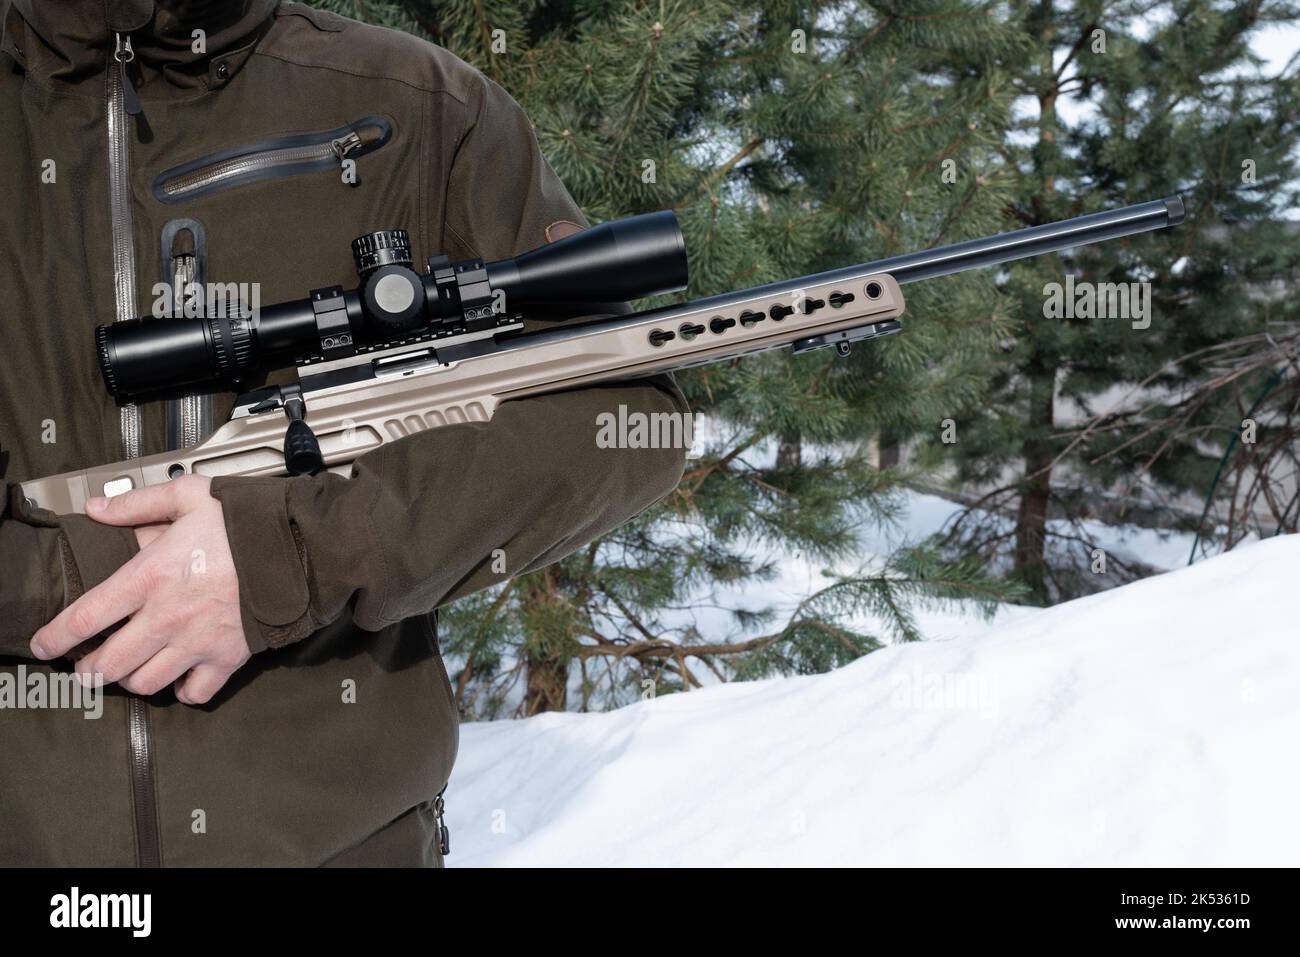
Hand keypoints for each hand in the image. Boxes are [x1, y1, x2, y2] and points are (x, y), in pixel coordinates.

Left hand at [30, 475, 249, 704]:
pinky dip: (182, 691)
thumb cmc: (246, 521)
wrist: (300, 546)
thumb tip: (96, 509)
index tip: (44, 645)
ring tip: (130, 670)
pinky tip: (179, 678)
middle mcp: (168, 617)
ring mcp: (198, 641)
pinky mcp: (228, 657)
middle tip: (86, 665)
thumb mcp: (189, 496)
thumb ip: (138, 504)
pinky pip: (195, 692)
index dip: (55, 637)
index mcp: (151, 576)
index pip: (86, 617)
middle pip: (109, 663)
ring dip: (131, 680)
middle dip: (89, 669)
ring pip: (145, 683)